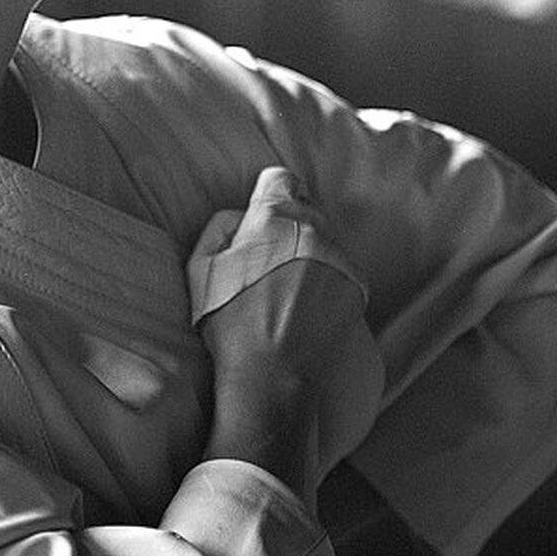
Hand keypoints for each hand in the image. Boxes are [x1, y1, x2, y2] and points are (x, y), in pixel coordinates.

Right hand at [189, 168, 383, 504]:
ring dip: (308, 250)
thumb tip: (241, 217)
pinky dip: (325, 276)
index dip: (266, 196)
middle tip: (266, 259)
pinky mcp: (356, 286)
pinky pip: (339, 266)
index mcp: (274, 219)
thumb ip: (220, 227)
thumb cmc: (229, 323)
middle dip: (286, 225)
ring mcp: (340, 258)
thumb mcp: (200, 268)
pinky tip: (304, 303)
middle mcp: (314, 230)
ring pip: (324, 237)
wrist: (272, 376)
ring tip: (285, 287)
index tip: (259, 218)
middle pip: (304, 207)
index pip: (279, 178)